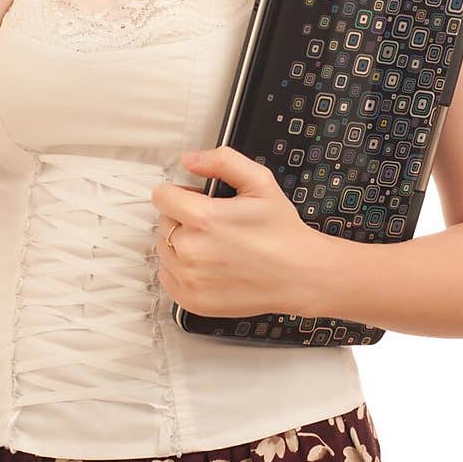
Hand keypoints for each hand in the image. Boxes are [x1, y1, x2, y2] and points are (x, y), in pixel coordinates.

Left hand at [150, 145, 315, 318]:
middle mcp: (190, 250)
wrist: (300, 275)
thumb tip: (190, 160)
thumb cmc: (281, 230)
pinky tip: (209, 266)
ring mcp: (189, 279)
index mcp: (203, 218)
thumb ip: (222, 161)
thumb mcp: (260, 182)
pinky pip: (167, 275)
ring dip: (181, 244)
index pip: (162, 196)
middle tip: (215, 225)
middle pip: (164, 221)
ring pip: (164, 249)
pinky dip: (181, 269)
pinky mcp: (191, 301)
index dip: (180, 194)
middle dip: (183, 218)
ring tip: (214, 246)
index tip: (198, 200)